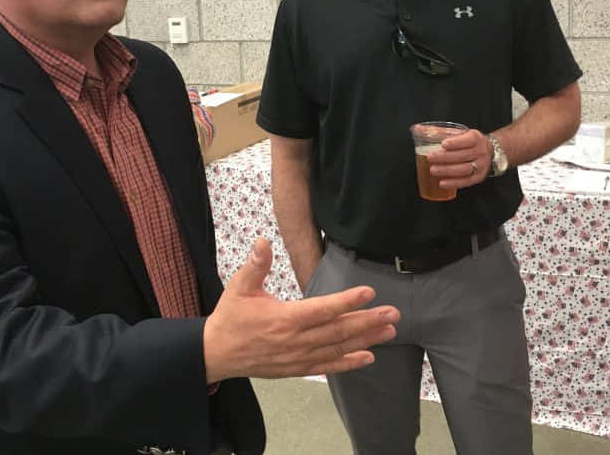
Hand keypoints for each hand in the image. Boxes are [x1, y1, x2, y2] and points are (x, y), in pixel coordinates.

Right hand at [203, 238, 399, 382]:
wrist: (216, 353)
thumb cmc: (230, 317)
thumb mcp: (239, 287)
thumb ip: (255, 265)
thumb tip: (263, 242)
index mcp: (284, 319)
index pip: (323, 309)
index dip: (347, 301)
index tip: (369, 292)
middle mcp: (296, 340)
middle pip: (338, 330)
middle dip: (368, 321)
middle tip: (393, 313)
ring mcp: (298, 357)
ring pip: (338, 348)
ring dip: (366, 340)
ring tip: (389, 331)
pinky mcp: (297, 368)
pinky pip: (327, 366)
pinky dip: (349, 363)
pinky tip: (368, 357)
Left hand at [426, 129, 490, 189]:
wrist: (488, 151)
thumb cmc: (468, 141)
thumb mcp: (458, 132)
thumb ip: (438, 131)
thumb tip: (416, 128)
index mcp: (476, 138)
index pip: (467, 141)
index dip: (456, 143)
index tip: (443, 144)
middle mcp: (481, 152)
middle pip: (462, 156)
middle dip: (445, 158)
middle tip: (430, 158)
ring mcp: (481, 166)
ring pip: (464, 170)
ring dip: (447, 171)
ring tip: (433, 170)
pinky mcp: (479, 177)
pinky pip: (466, 182)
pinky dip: (454, 183)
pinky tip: (442, 183)